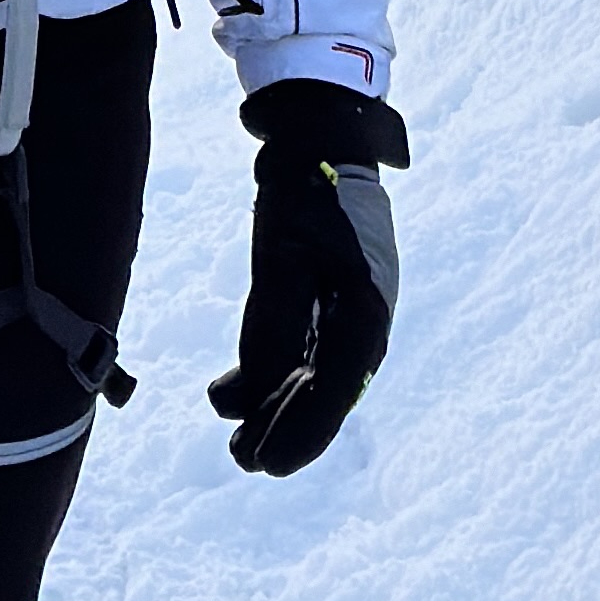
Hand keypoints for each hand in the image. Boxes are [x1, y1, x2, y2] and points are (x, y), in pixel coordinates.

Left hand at [216, 88, 402, 472]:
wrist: (320, 139)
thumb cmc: (305, 191)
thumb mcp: (281, 256)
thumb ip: (272, 323)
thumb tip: (249, 392)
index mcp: (366, 307)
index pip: (336, 385)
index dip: (303, 428)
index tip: (268, 461)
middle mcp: (364, 317)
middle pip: (327, 390)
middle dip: (287, 429)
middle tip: (245, 461)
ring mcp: (348, 309)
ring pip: (314, 376)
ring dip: (277, 410)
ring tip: (237, 445)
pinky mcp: (328, 299)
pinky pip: (303, 350)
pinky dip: (271, 375)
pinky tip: (232, 394)